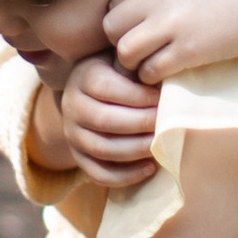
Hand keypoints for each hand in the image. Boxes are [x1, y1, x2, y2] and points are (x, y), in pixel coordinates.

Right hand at [58, 50, 160, 186]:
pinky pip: (100, 174)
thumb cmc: (119, 74)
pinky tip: (150, 168)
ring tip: (159, 144)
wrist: (92, 95)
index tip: (161, 98)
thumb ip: (138, 66)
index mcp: (83, 77)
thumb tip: (163, 77)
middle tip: (166, 124)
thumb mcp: (124, 62)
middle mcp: (72, 106)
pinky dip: (127, 175)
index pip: (106, 88)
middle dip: (141, 124)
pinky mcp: (79, 158)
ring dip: (136, 149)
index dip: (137, 95)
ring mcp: (72, 135)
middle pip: (104, 120)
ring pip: (102, 149)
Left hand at [105, 0, 237, 81]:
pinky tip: (165, 74)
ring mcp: (171, 23)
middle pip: (111, 27)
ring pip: (124, 52)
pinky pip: (150, 70)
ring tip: (147, 66)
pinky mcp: (188, 50)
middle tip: (137, 52)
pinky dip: (152, 77)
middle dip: (120, 42)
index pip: (114, 1)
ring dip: (133, 64)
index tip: (136, 30)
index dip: (122, 20)